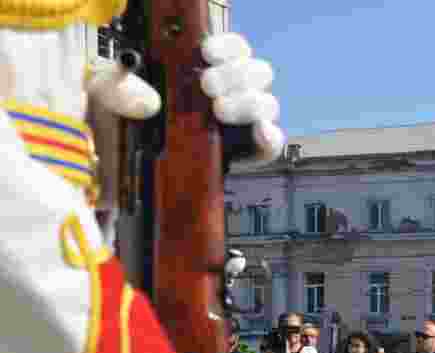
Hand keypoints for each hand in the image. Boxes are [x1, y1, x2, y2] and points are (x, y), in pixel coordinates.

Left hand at [87, 34, 282, 165]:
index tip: (206, 53)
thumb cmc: (122, 120)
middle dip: (236, 75)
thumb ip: (115, 88)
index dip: (227, 47)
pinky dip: (269, 137)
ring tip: (219, 112)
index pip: (233, 49)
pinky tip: (257, 133)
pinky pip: (272, 141)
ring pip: (267, 103)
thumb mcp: (106, 95)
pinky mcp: (248, 151)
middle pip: (257, 72)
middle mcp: (231, 92)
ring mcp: (243, 122)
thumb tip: (148, 101)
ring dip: (248, 103)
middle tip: (208, 87)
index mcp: (206, 69)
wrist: (130, 166)